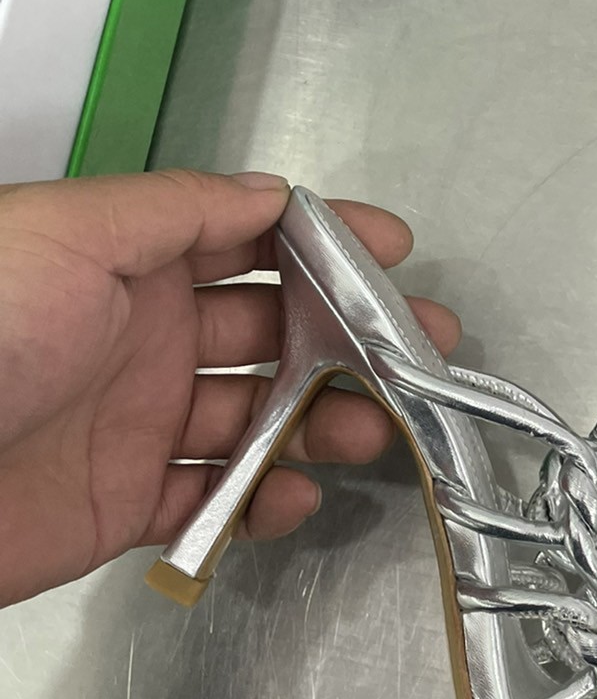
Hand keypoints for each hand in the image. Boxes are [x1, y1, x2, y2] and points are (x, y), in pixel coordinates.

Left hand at [0, 169, 460, 607]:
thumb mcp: (72, 234)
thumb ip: (180, 208)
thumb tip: (271, 193)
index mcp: (127, 259)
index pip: (249, 236)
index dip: (327, 239)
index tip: (396, 250)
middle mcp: (140, 333)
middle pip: (272, 328)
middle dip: (355, 334)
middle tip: (423, 349)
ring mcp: (135, 421)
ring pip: (258, 416)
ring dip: (326, 419)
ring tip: (377, 429)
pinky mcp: (122, 505)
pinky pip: (214, 500)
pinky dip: (264, 501)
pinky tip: (298, 496)